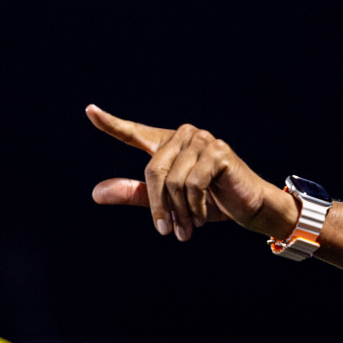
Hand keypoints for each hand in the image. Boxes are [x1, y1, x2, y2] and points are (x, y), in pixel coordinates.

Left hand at [86, 104, 297, 241]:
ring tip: (186, 230)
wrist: (251, 208)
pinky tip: (200, 219)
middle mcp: (185, 136)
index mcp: (169, 144)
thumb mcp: (170, 202)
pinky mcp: (218, 153)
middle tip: (165, 231)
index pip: (136, 133)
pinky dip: (195, 207)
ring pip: (173, 180)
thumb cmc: (213, 203)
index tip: (90, 111)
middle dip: (158, 205)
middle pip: (154, 169)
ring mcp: (203, 141)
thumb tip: (97, 193)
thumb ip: (136, 195)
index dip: (112, 124)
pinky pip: (193, 183)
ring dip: (179, 211)